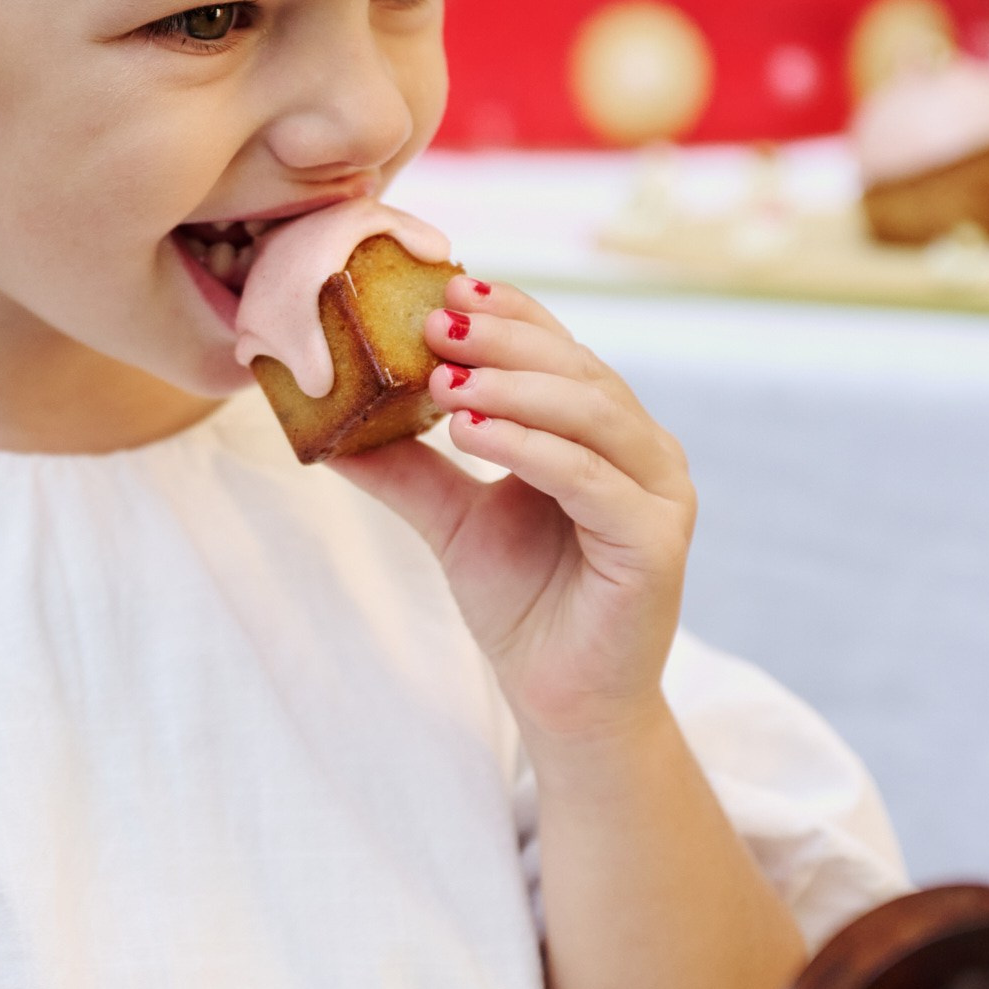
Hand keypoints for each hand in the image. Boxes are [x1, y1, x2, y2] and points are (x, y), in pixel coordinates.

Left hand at [331, 275, 695, 756]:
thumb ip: (407, 467)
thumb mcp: (452, 520)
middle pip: (577, 370)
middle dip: (501, 341)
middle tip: (432, 324)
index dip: (507, 314)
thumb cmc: (524, 604)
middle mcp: (643, 449)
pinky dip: (531, 448)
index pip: (559, 349)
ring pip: (589, 413)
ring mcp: (660, 492)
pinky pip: (591, 479)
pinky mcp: (657, 541)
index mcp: (604, 430)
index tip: (442, 288)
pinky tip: (473, 434)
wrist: (563, 700)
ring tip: (441, 383)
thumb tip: (328, 424)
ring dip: (512, 388)